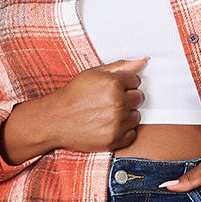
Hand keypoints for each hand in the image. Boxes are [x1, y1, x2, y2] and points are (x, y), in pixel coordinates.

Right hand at [1, 59, 146, 163]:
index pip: (136, 80)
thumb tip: (144, 61)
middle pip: (139, 98)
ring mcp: (117, 123)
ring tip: (107, 114)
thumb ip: (121, 66)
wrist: (57, 119)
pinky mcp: (115, 140)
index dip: (124, 83)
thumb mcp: (94, 74)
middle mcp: (118, 103)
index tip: (112, 89)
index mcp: (114, 83)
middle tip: (109, 102)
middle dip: (127, 98)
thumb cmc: (75, 95)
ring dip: (126, 115)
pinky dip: (123, 131)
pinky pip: (131, 134)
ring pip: (136, 116)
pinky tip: (108, 126)